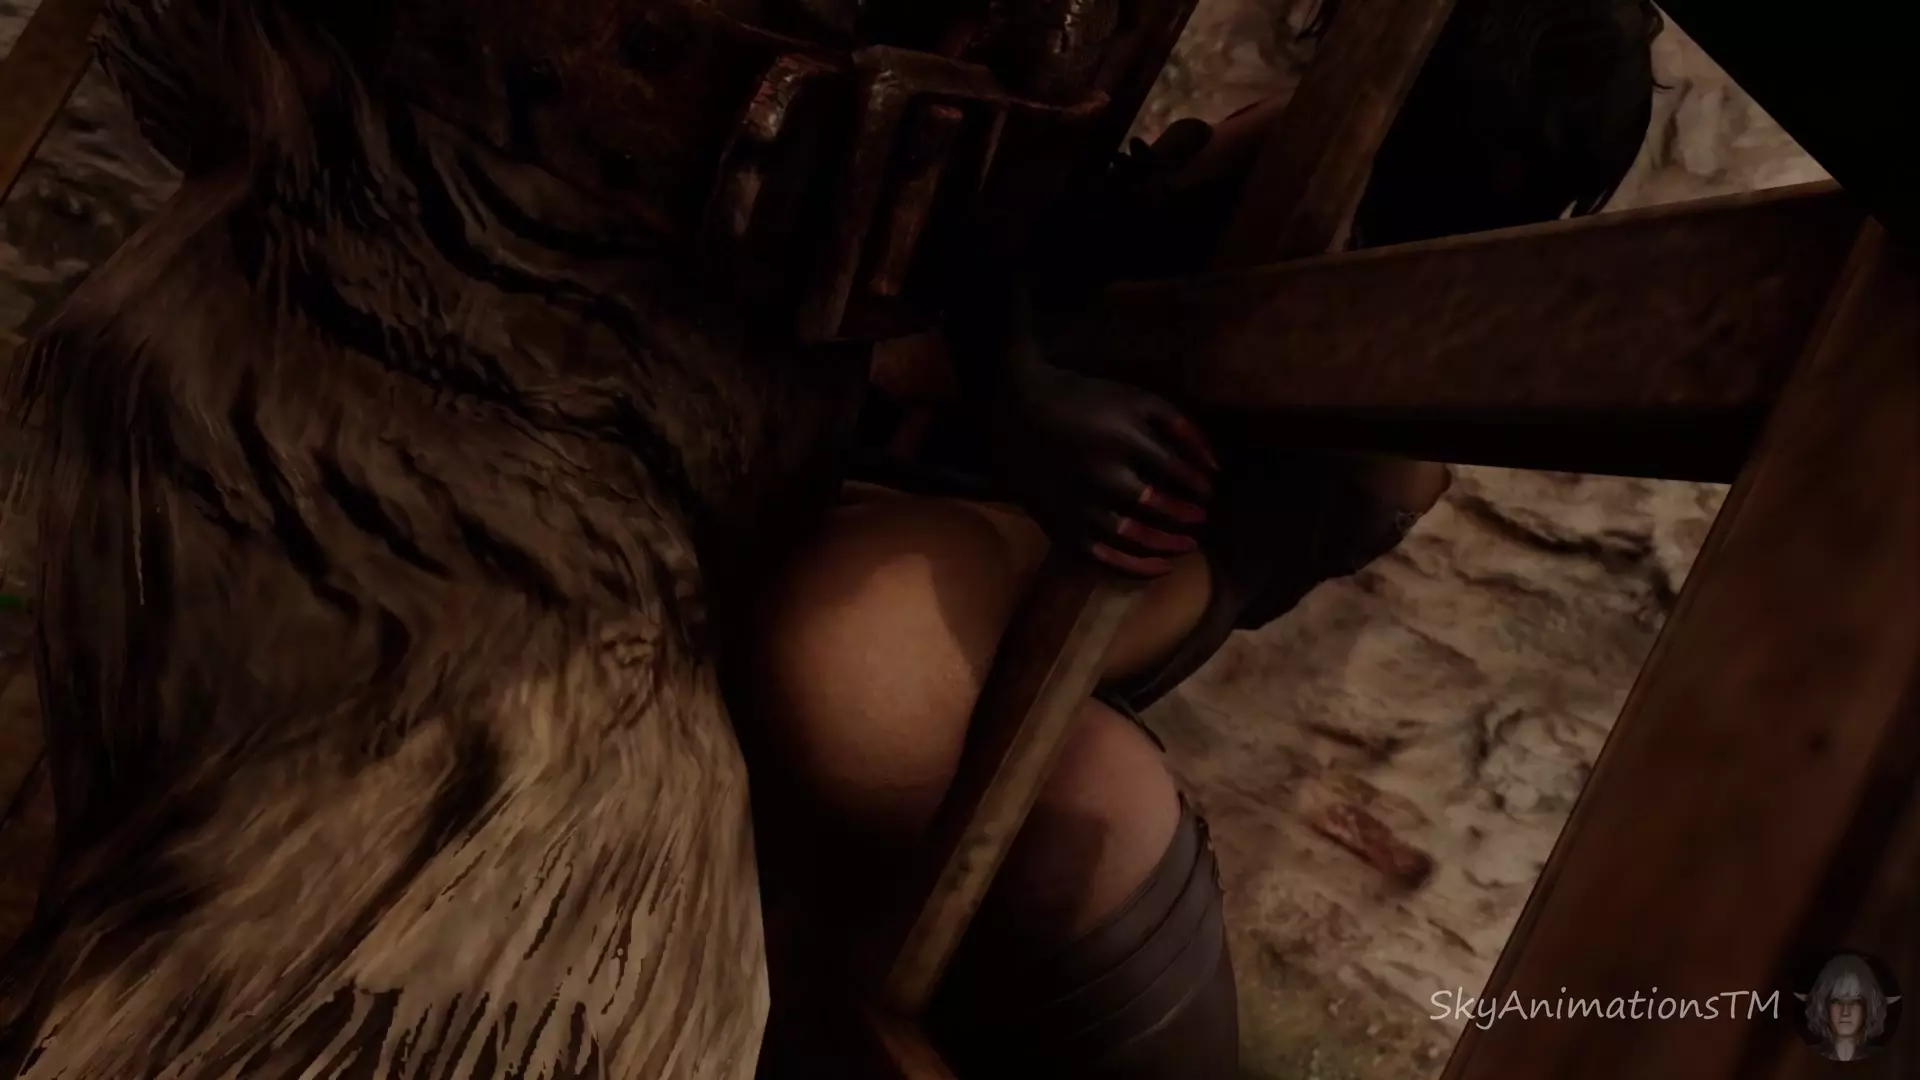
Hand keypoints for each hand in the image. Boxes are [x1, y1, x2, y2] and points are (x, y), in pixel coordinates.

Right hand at [986, 362, 1218, 577]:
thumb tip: (1215, 467)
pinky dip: (1133, 569)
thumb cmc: (1086, 401)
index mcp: (1121, 438)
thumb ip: (1180, 426)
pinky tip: (1159, 568)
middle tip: (1201, 521)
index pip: (1173, 471)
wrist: (1018, 411)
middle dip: (1184, 518)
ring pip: (1129, 539)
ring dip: (1165, 546)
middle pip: (1154, 507)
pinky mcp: (1059, 525)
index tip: (1209, 493)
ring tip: (1187, 547)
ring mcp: (1076, 504)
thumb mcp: (1136, 397)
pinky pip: (1101, 558)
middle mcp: (1099, 474)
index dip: (1196, 486)